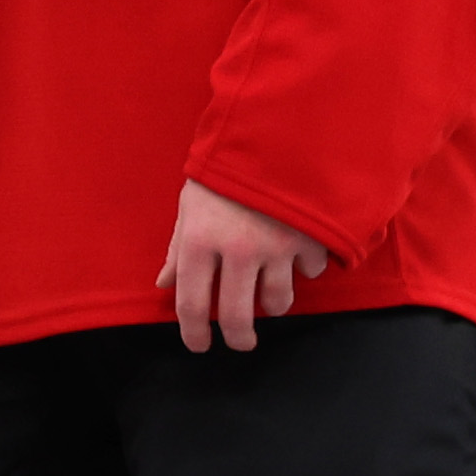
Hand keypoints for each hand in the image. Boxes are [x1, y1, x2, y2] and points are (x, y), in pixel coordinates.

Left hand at [161, 180, 330, 353]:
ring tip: (268, 299)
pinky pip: (309, 272)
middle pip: (237, 315)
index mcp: (200, 239)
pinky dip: (304, 269)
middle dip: (238, 337)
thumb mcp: (191, 202)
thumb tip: (164, 283)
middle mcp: (238, 249)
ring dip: (272, 306)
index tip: (199, 344)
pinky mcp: (311, 238)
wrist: (279, 130)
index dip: (194, 333)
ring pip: (278, 301)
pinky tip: (298, 257)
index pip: (192, 303)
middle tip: (240, 342)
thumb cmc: (226, 167)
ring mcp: (277, 246)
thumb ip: (178, 246)